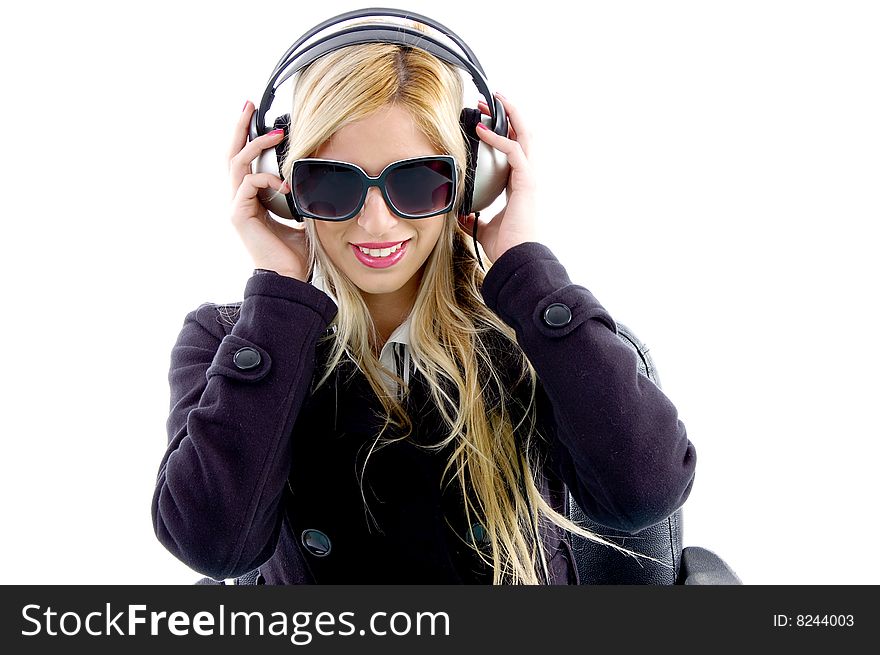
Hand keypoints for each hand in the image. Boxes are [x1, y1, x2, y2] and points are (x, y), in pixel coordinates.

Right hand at [228, 101, 309, 280]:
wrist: (290, 277)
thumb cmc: (295, 252)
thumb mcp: (302, 216)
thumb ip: (299, 196)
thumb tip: (312, 177)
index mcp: (253, 199)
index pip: (246, 162)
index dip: (249, 139)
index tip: (258, 118)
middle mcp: (241, 200)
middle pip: (232, 155)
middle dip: (240, 128)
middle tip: (249, 105)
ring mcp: (237, 206)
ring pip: (237, 164)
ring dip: (255, 145)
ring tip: (276, 134)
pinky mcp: (239, 215)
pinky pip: (248, 184)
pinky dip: (267, 179)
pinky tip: (284, 185)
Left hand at [458, 92, 538, 261]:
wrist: (515, 258)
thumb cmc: (504, 246)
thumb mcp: (482, 227)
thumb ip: (473, 218)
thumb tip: (460, 215)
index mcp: (518, 186)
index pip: (513, 151)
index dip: (501, 133)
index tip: (483, 121)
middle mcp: (526, 178)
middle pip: (523, 136)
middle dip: (508, 115)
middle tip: (490, 101)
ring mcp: (528, 178)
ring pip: (524, 136)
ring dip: (509, 116)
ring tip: (493, 101)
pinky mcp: (526, 182)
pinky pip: (515, 151)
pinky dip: (499, 139)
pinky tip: (483, 130)